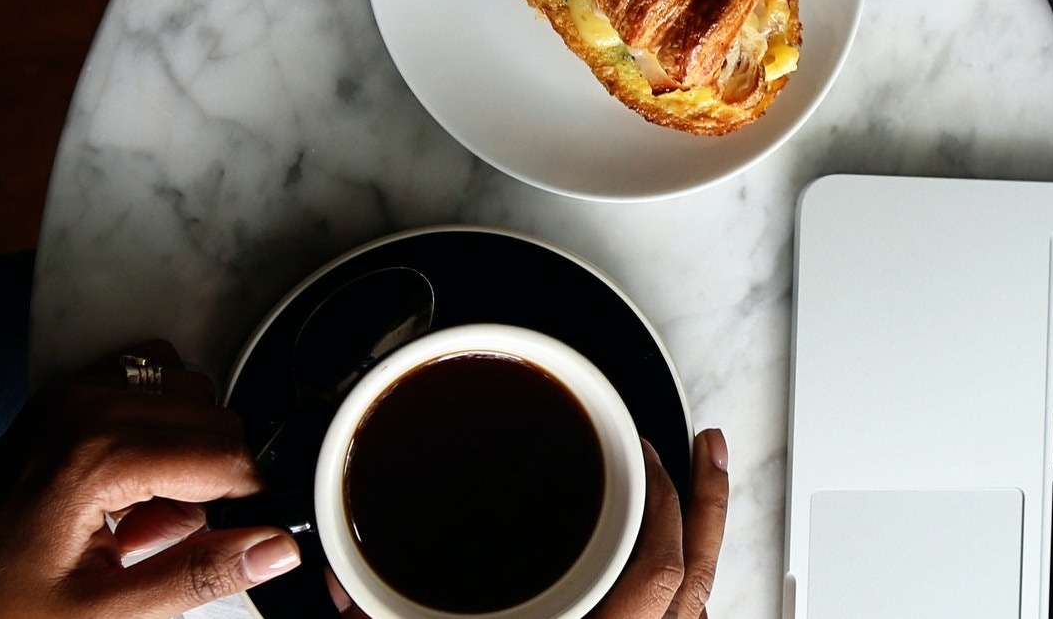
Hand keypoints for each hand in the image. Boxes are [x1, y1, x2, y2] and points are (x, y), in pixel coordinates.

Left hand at [0, 341, 303, 618]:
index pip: (229, 458)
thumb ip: (199, 575)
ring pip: (192, 390)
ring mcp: (73, 392)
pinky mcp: (66, 391)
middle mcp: (86, 407)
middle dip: (215, 480)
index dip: (246, 507)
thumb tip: (275, 549)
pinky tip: (136, 472)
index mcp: (97, 458)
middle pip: (217, 418)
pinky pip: (152, 373)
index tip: (228, 544)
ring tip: (143, 509)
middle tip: (164, 537)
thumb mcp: (106, 612)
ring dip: (189, 446)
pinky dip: (162, 415)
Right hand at [326, 428, 732, 618]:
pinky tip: (664, 578)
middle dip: (707, 504)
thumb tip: (345, 585)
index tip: (650, 459)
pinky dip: (678, 600)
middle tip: (703, 449)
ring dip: (699, 549)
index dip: (669, 505)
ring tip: (693, 499)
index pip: (662, 570)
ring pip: (696, 610)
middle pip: (699, 578)